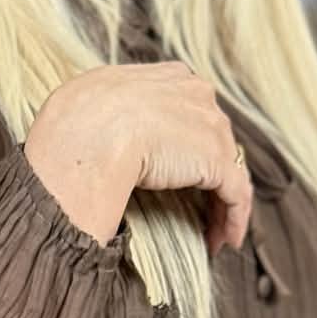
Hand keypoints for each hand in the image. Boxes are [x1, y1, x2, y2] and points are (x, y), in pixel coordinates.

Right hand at [24, 63, 252, 251]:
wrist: (91, 134)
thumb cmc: (80, 123)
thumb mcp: (95, 101)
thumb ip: (113, 111)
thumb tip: (101, 133)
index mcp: (171, 77)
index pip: (192, 111)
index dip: (191, 144)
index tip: (182, 172)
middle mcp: (197, 94)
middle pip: (215, 139)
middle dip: (211, 174)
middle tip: (203, 208)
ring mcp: (211, 127)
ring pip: (228, 168)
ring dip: (222, 204)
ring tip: (214, 234)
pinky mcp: (217, 162)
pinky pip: (236, 193)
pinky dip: (234, 218)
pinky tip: (226, 240)